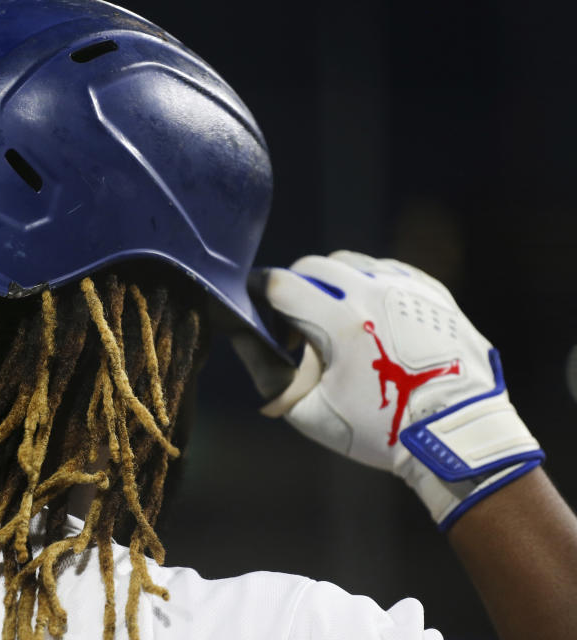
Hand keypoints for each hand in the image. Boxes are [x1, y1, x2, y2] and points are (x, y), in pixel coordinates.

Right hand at [252, 251, 543, 528]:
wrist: (457, 435)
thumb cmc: (381, 430)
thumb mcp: (310, 412)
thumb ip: (268, 374)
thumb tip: (246, 340)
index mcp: (341, 321)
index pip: (280, 283)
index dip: (257, 292)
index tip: (253, 305)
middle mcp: (374, 292)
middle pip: (312, 266)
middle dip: (293, 289)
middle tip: (294, 327)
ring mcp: (407, 287)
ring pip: (350, 264)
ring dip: (330, 285)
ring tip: (335, 324)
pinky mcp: (432, 292)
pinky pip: (386, 271)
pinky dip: (367, 287)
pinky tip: (369, 321)